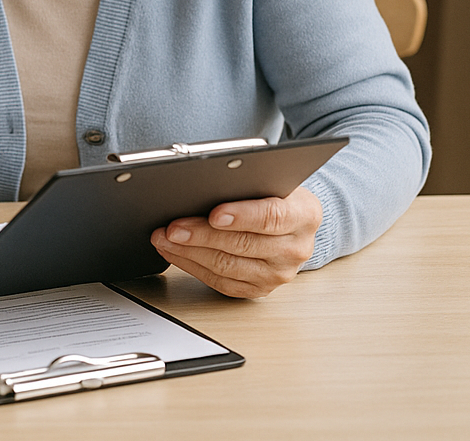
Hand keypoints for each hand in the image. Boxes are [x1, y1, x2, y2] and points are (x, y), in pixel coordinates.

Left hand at [151, 186, 322, 297]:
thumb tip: (203, 186)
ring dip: (190, 253)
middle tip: (173, 228)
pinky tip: (175, 253)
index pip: (271, 217)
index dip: (241, 216)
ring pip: (228, 267)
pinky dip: (193, 267)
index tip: (214, 214)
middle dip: (202, 235)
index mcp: (304, 215)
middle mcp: (296, 248)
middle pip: (243, 244)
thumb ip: (246, 184)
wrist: (292, 225)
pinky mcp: (260, 289)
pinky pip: (222, 282)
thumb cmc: (274, 197)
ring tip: (165, 239)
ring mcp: (279, 274)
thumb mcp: (271, 181)